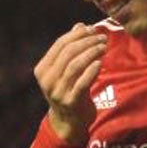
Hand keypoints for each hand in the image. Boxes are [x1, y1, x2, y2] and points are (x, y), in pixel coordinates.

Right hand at [34, 23, 106, 143]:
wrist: (69, 121)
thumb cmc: (69, 90)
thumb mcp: (65, 70)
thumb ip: (70, 49)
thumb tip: (79, 25)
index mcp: (42, 69)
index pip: (59, 45)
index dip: (77, 34)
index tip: (92, 29)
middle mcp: (47, 80)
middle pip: (67, 53)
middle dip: (87, 42)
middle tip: (102, 37)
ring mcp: (58, 92)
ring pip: (75, 65)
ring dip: (91, 53)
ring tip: (104, 46)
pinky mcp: (70, 102)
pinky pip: (82, 83)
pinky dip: (91, 71)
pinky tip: (100, 62)